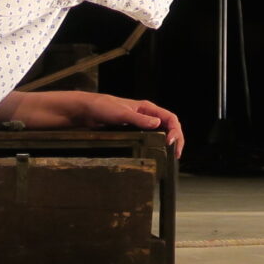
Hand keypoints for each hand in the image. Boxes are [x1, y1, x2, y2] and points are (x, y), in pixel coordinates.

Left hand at [64, 92, 185, 157]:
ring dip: (169, 142)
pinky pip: (151, 137)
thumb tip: (157, 123)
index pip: (170, 118)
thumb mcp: (122, 114)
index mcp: (147, 108)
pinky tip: (157, 153)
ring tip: (171, 156)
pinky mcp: (134, 131)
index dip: (175, 130)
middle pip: (169, 126)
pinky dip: (158, 144)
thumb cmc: (103, 107)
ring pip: (162, 132)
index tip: (171, 142)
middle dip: (176, 139)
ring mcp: (141, 123)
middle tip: (176, 154)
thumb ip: (139, 119)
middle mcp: (147, 115)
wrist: (87, 111)